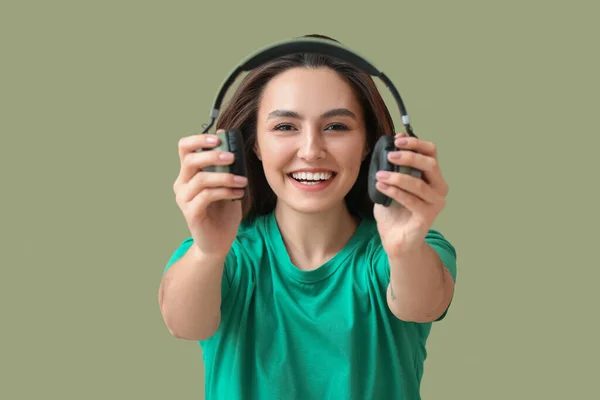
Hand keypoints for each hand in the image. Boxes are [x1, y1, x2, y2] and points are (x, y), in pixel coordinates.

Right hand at [173, 130, 247, 258]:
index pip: (184, 148)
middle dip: (212, 155)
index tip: (219, 138)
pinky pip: (207, 196)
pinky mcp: (191, 213)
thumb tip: (234, 147)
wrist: (218, 243)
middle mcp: (181, 185)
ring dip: (225, 177)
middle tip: (233, 157)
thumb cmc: (222, 213)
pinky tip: (239, 194)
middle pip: (189, 160)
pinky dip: (225, 192)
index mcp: (188, 174)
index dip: (199, 139)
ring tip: (243, 181)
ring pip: (201, 179)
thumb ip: (226, 169)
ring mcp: (184, 199)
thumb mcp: (226, 186)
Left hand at [373, 132, 448, 257]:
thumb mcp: (392, 184)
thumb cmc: (394, 210)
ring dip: (397, 176)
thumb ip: (393, 167)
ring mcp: (435, 203)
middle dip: (409, 156)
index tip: (397, 139)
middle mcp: (439, 188)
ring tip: (380, 175)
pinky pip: (411, 200)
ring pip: (418, 183)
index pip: (431, 152)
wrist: (395, 239)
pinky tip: (381, 186)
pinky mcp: (427, 217)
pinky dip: (394, 191)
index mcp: (433, 176)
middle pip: (429, 164)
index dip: (416, 143)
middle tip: (389, 155)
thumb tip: (389, 145)